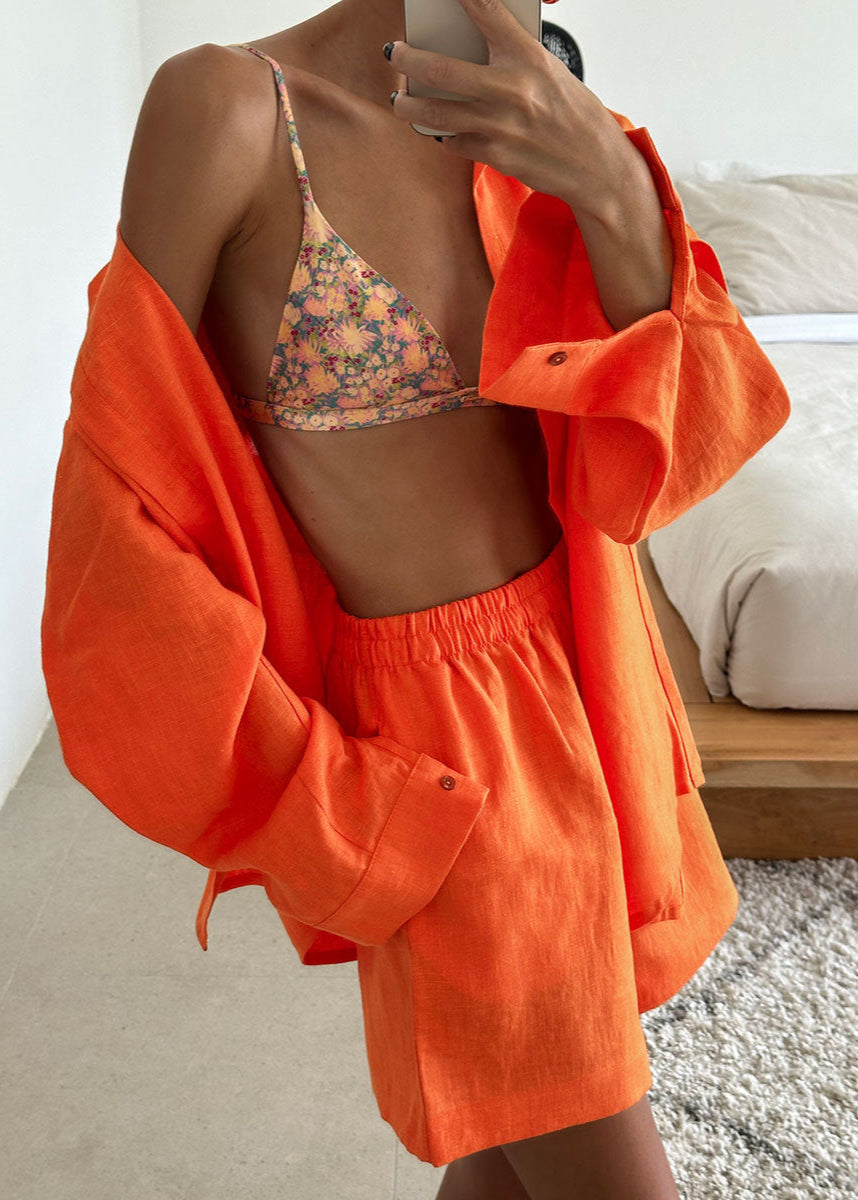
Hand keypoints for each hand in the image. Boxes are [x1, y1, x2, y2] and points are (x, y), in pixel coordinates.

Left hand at [386, 0, 640, 213]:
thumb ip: (513, 57)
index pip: (486, 10)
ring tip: (400, 101)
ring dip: (410, 107)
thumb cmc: (573, 114)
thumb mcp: (550, 72)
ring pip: (437, 114)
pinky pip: (454, 142)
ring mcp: (502, 126)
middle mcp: (514, 89)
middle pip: (441, 70)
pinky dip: (442, 135)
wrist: (596, 165)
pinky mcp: (497, 156)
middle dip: (408, 60)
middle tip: (394, 53)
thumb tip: (473, 47)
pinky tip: (438, 129)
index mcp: (530, 57)